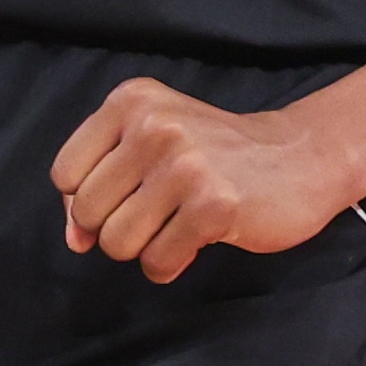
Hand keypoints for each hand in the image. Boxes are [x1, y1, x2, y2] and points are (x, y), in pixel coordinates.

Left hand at [53, 80, 353, 283]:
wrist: (301, 157)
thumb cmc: (216, 155)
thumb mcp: (151, 143)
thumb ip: (102, 184)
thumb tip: (74, 240)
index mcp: (131, 101)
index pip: (64, 174)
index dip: (85, 201)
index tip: (121, 200)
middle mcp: (154, 125)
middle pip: (87, 211)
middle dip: (114, 228)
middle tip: (156, 214)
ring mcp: (185, 164)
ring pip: (117, 241)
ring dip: (144, 249)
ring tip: (175, 226)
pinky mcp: (214, 204)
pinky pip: (158, 260)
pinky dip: (169, 264)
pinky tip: (194, 241)